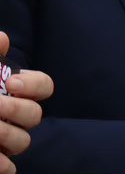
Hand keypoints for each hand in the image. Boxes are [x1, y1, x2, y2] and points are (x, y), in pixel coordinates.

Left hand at [0, 31, 53, 173]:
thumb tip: (2, 39)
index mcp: (14, 93)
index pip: (44, 86)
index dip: (35, 85)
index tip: (12, 83)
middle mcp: (14, 116)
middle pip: (35, 115)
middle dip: (18, 109)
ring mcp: (5, 139)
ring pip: (23, 140)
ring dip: (9, 134)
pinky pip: (9, 166)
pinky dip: (3, 164)